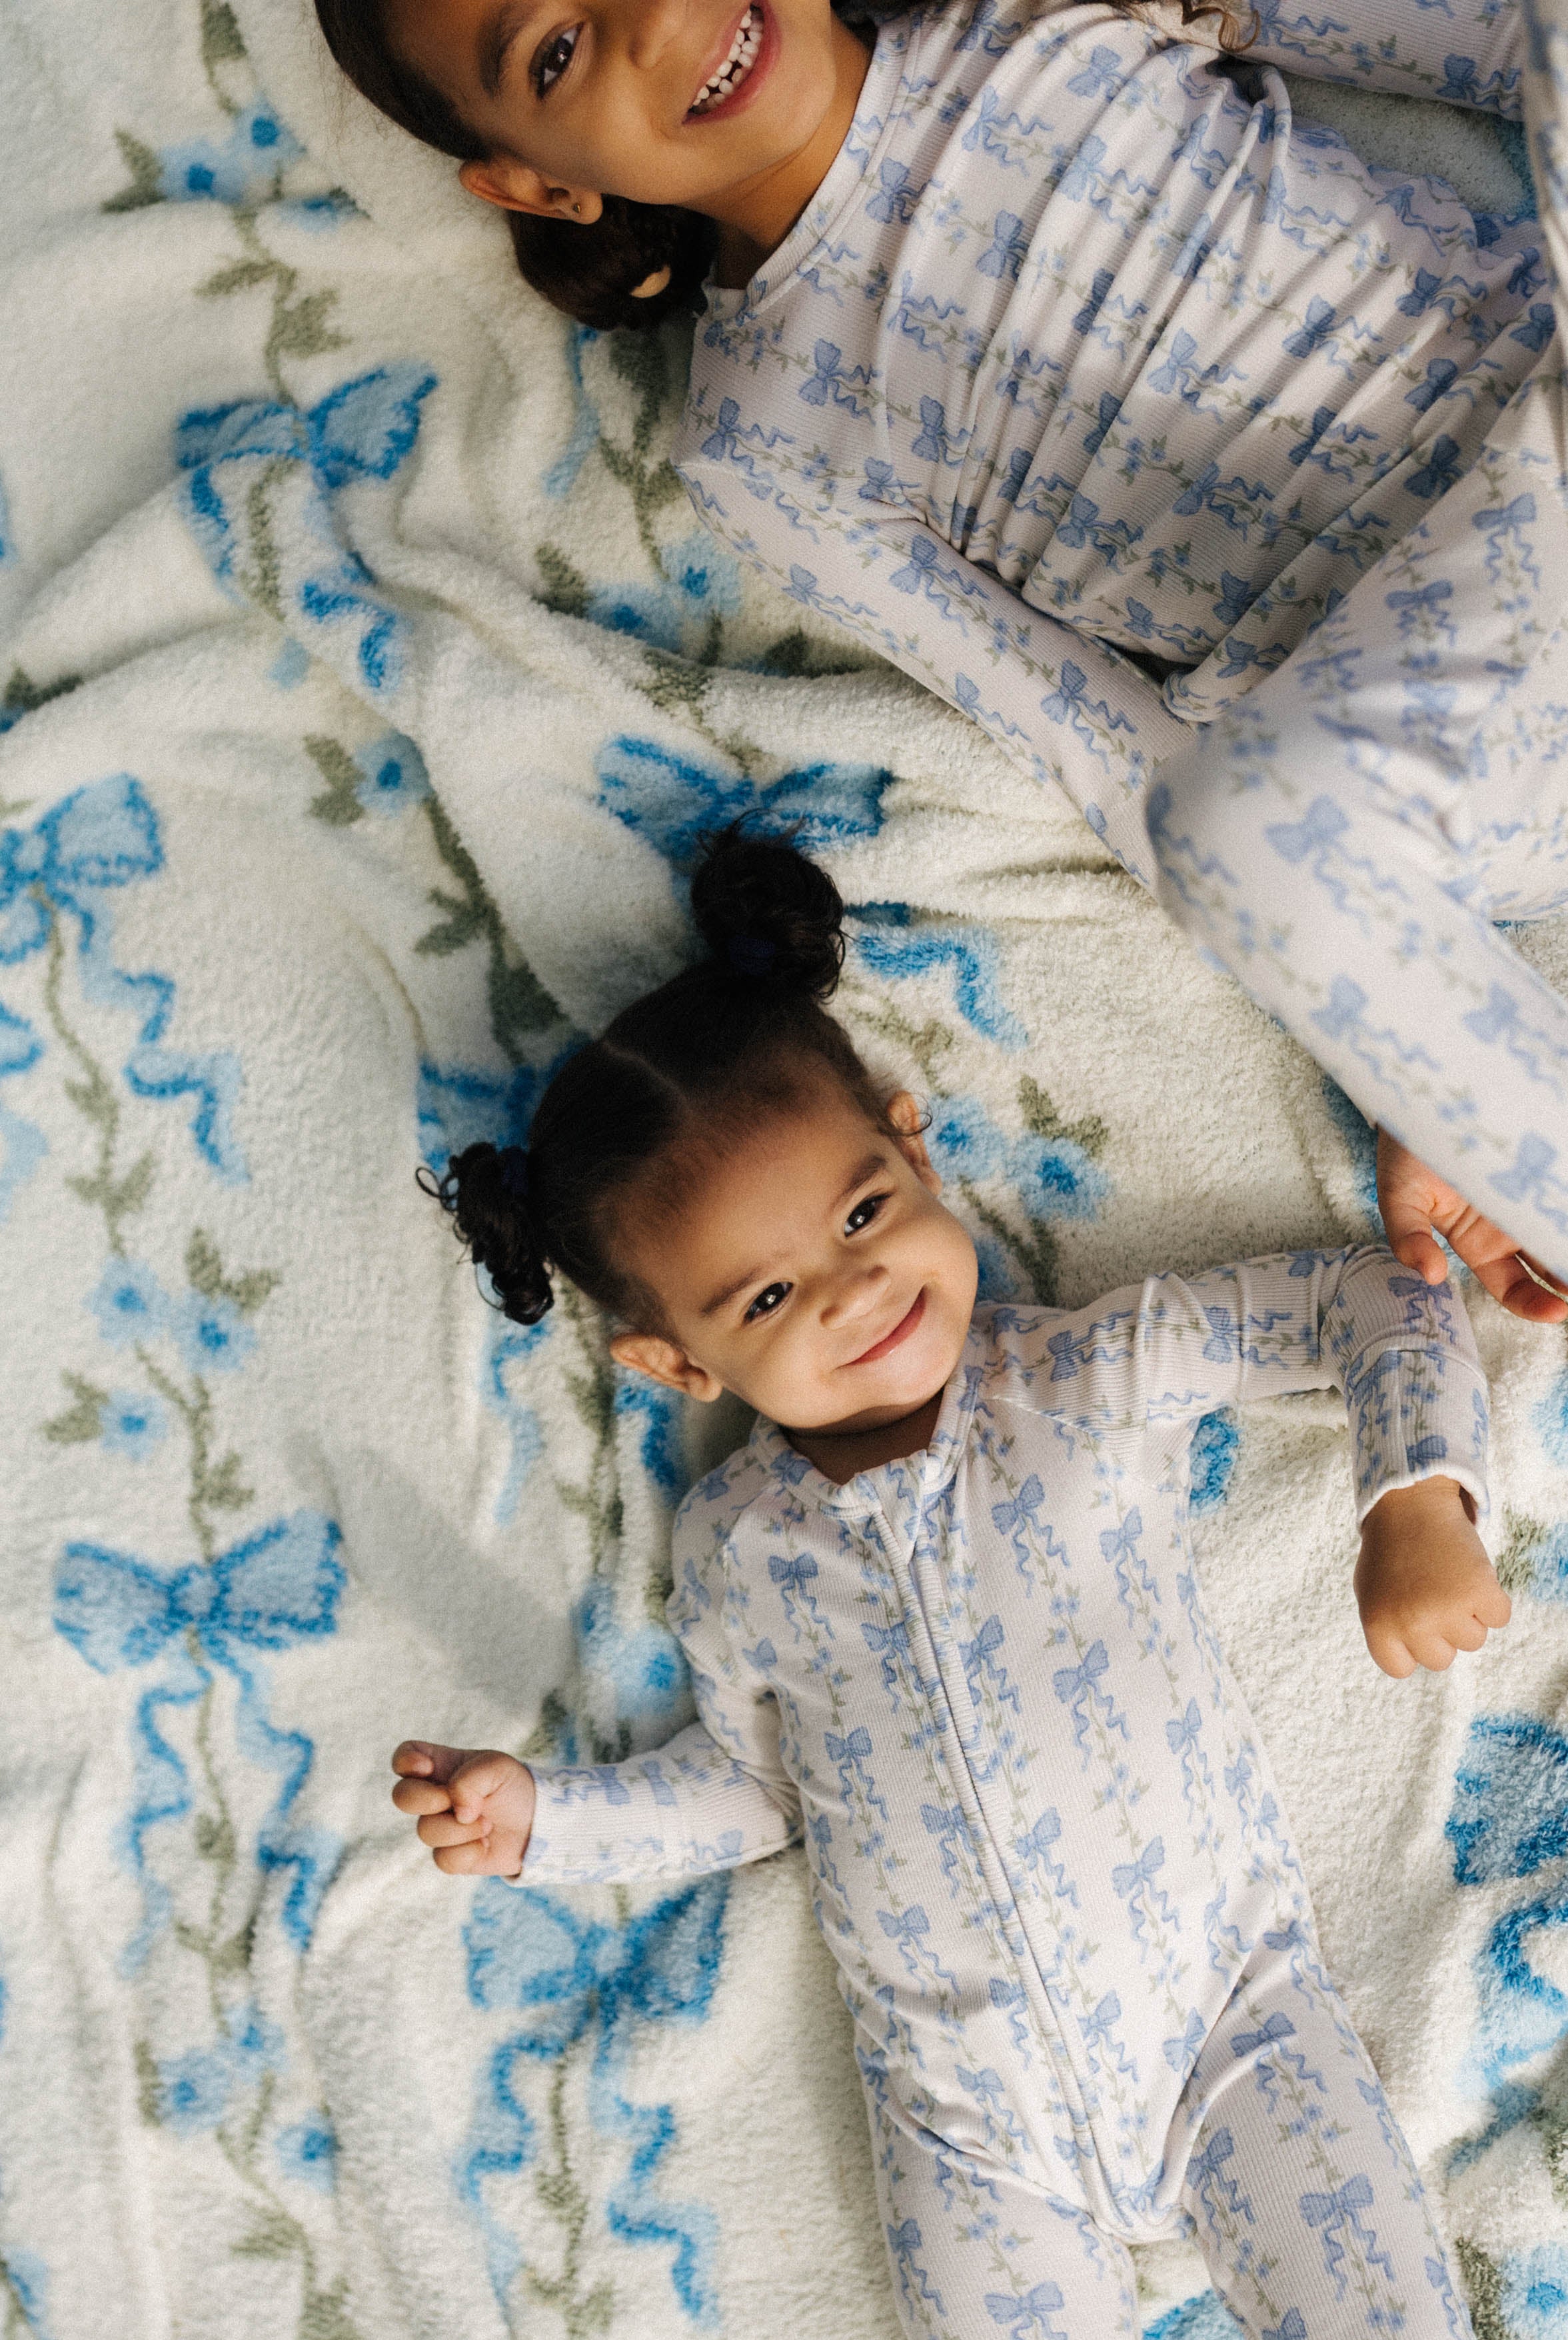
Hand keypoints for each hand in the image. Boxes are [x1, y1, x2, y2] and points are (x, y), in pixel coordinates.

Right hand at [391, 1741, 536, 1878]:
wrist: (537, 1823)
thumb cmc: (513, 1787)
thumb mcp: (498, 1767)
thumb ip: (470, 1780)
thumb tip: (456, 1811)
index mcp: (442, 1766)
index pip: (405, 1756)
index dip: (406, 1761)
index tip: (427, 1768)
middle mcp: (434, 1795)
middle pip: (401, 1796)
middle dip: (426, 1799)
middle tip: (453, 1800)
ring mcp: (439, 1826)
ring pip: (426, 1830)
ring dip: (463, 1828)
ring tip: (487, 1822)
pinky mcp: (449, 1855)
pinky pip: (443, 1858)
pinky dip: (470, 1851)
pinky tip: (485, 1843)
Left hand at [1356, 1475, 1509, 1677]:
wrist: (1411, 1502)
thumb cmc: (1390, 1549)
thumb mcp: (1371, 1592)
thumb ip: (1387, 1630)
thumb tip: (1411, 1659)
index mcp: (1378, 1626)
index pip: (1401, 1668)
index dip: (1410, 1644)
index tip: (1410, 1617)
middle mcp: (1411, 1624)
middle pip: (1441, 1659)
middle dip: (1440, 1629)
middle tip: (1431, 1592)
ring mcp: (1447, 1610)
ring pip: (1474, 1640)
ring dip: (1468, 1612)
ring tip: (1448, 1577)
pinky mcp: (1480, 1592)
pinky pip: (1499, 1618)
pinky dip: (1492, 1599)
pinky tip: (1470, 1573)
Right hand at [1377, 1128, 1567, 1322]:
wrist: (1421, 1097)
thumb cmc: (1407, 1152)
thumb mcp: (1400, 1197)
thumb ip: (1409, 1237)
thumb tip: (1431, 1275)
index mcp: (1481, 1245)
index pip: (1514, 1288)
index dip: (1535, 1305)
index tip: (1558, 1310)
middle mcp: (1514, 1227)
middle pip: (1555, 1266)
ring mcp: (1534, 1196)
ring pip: (1565, 1233)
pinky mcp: (1546, 1166)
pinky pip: (1563, 1190)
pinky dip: (1566, 1196)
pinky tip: (1567, 1197)